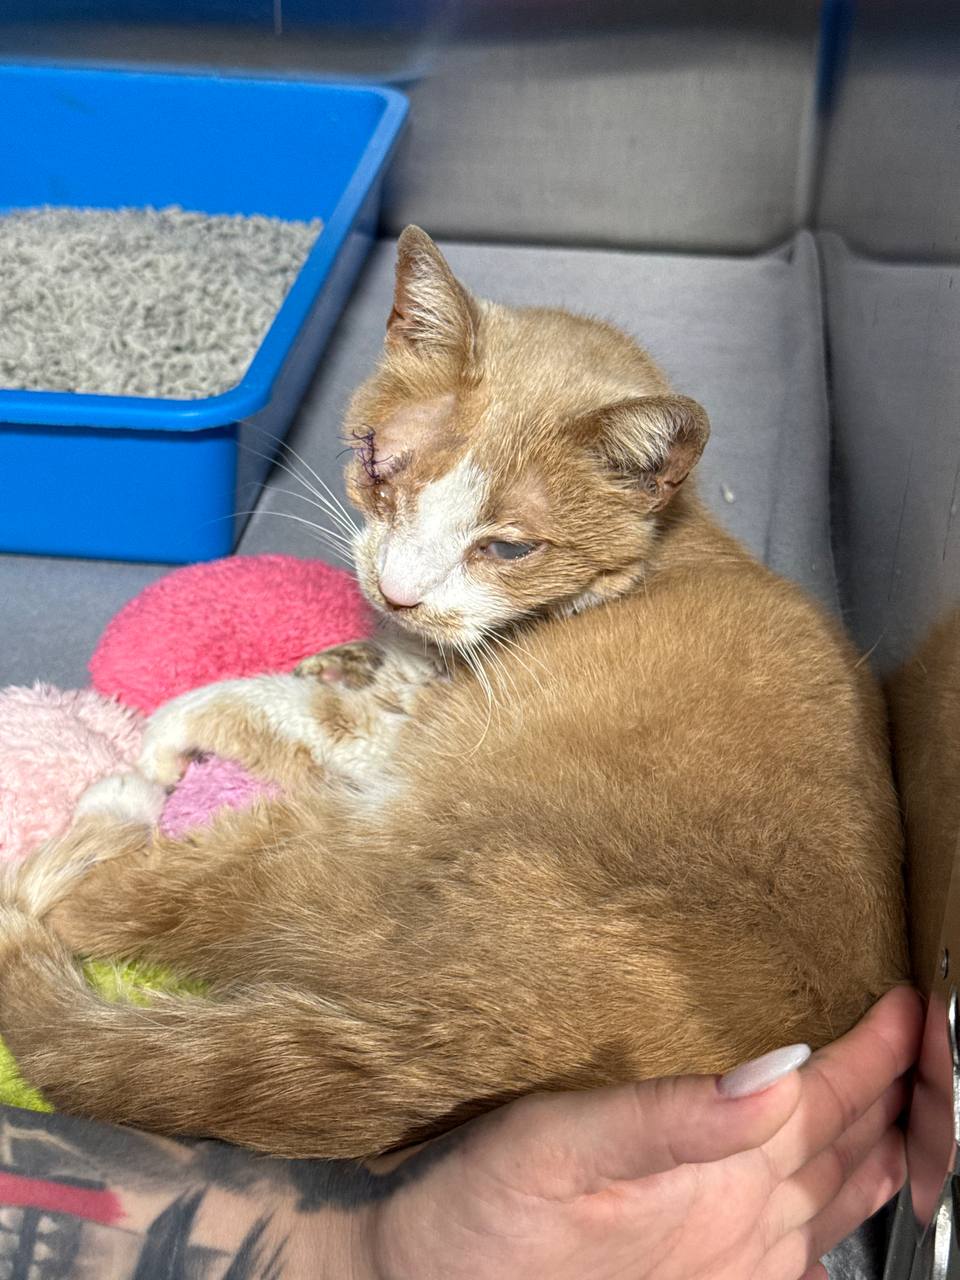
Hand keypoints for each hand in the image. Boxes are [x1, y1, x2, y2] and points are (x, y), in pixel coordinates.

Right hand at [361, 986, 921, 1279]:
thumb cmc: (483, 1220)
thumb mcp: (560, 1145)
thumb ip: (671, 1112)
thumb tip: (778, 1067)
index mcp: (721, 1184)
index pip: (827, 1099)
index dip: (877, 1048)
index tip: (908, 1001)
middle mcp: (746, 1235)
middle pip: (851, 1152)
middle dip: (898, 1094)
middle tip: (919, 1040)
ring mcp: (736, 1273)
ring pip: (839, 1204)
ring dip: (880, 1150)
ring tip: (903, 1109)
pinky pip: (807, 1257)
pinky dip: (840, 1214)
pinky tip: (834, 1204)